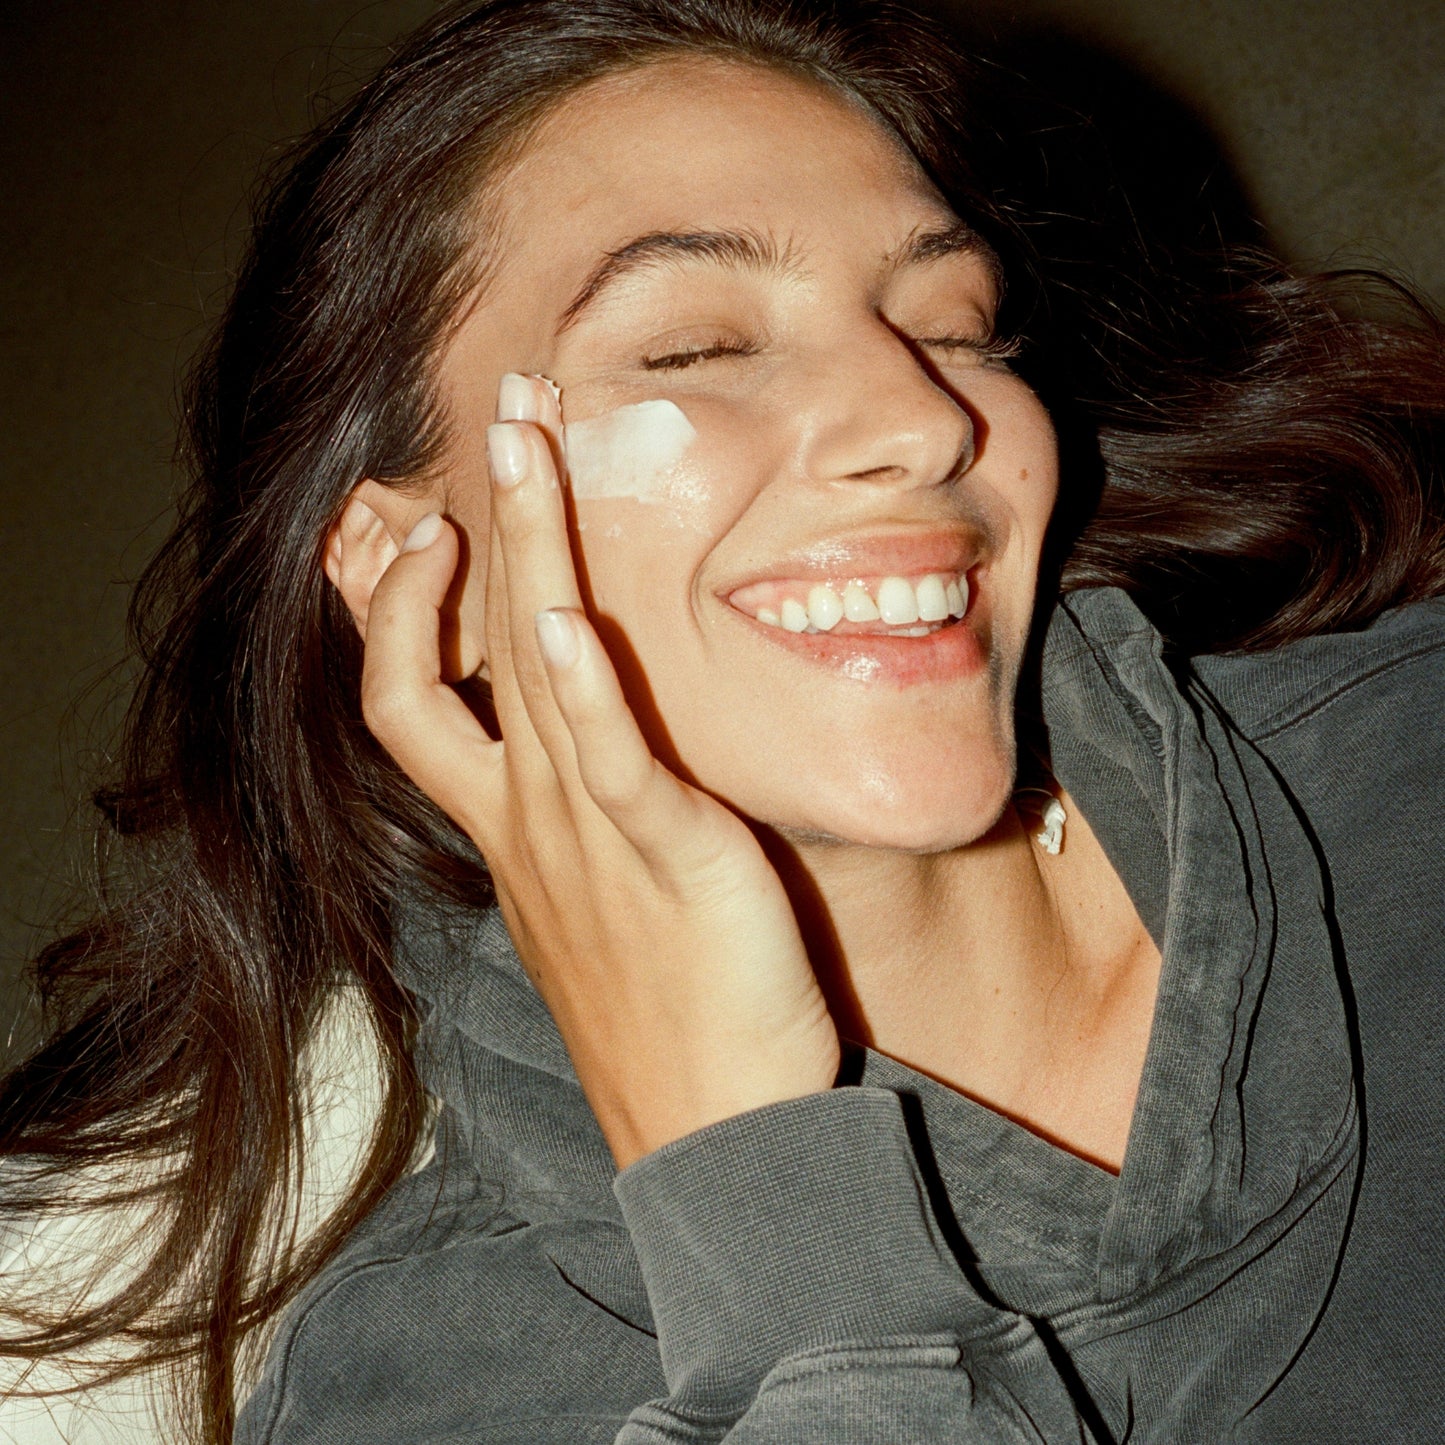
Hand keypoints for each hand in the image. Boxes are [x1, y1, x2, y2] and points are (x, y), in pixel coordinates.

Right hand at [359, 374, 840, 1168]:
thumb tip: (593, 771)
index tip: (424, 534)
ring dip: (524, 546)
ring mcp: (583, 833)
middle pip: (460, 648)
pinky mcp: (663, 854)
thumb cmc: (665, 1018)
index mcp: (509, 828)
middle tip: (500, 411)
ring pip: (526, 668)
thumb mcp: (598, 906)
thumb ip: (584, 827)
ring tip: (528, 439)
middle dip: (472, 519)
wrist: (712, 1133)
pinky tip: (564, 616)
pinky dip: (580, 687)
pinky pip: (608, 758)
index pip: (413, 699)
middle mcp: (526, 816)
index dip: (397, 613)